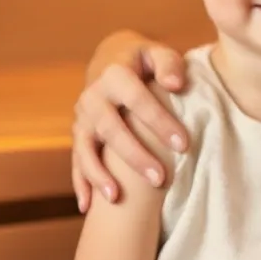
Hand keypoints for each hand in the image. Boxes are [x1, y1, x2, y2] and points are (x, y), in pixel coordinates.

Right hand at [72, 37, 188, 212]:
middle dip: (134, 156)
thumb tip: (176, 85)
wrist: (110, 59)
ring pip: (87, 149)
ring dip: (100, 174)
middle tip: (160, 179)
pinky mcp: (79, 134)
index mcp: (114, 74)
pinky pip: (76, 161)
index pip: (137, 99)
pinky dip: (80, 183)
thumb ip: (169, 64)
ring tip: (116, 198)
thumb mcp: (157, 52)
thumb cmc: (144, 60)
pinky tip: (88, 207)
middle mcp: (93, 97)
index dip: (159, 122)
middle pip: (111, 129)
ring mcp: (82, 118)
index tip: (184, 145)